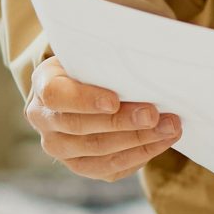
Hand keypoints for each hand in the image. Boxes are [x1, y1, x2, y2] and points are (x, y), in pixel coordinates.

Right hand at [25, 56, 181, 180]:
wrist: (85, 89)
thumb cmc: (94, 65)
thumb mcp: (93, 51)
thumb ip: (110, 53)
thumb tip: (150, 45)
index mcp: (44, 85)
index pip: (56, 96)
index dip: (85, 100)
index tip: (115, 100)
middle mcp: (45, 121)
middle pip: (81, 127)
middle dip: (123, 122)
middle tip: (155, 114)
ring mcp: (61, 148)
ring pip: (99, 152)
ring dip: (139, 140)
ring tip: (170, 127)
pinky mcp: (82, 166)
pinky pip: (111, 168)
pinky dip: (140, 155)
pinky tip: (163, 140)